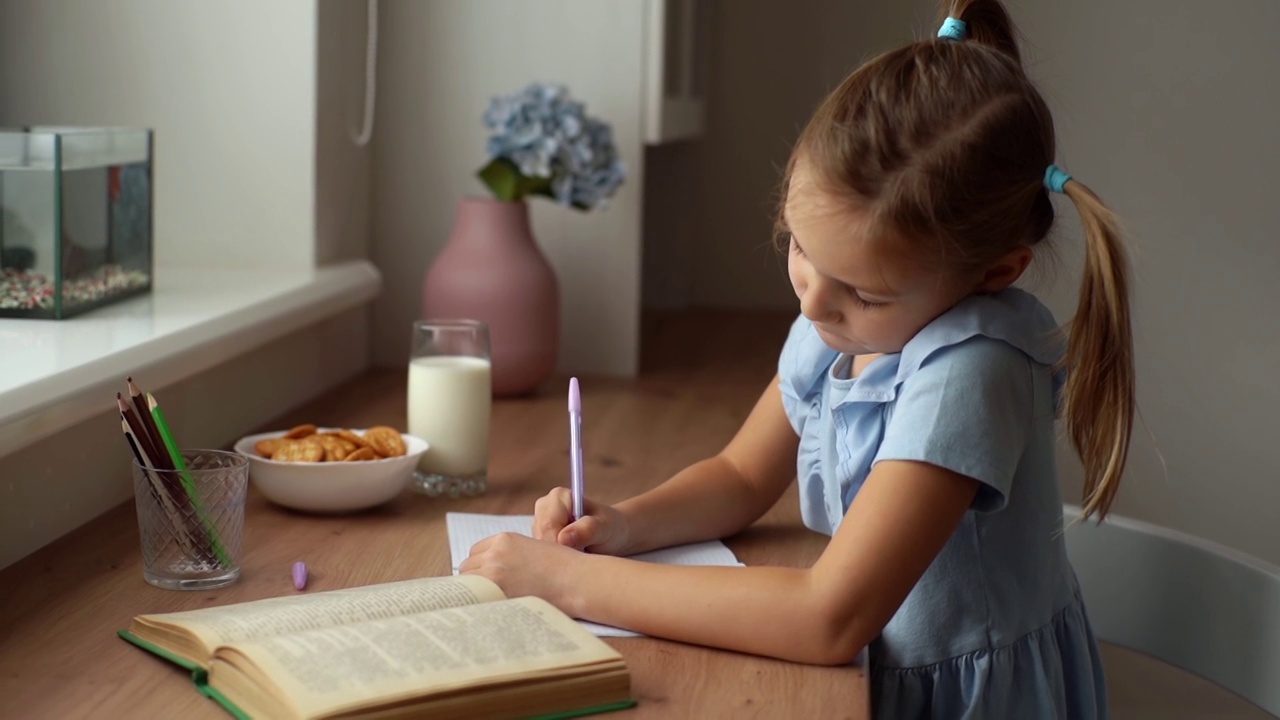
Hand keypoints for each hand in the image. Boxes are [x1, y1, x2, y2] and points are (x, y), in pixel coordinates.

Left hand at [459, 532, 582, 613]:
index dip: (482, 565)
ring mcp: (493, 573)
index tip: (489, 577)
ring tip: (492, 602)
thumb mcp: (532, 550)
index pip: (476, 553)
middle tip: (490, 592)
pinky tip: (492, 610)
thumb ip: (509, 556)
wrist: (576, 580)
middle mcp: (495, 554)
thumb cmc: (562, 569)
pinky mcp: (496, 593)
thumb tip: (488, 573)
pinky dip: (481, 604)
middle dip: (476, 579)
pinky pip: (476, 599)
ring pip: (468, 585)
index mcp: (504, 540)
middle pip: (467, 568)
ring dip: (477, 592)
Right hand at [532, 487, 631, 554]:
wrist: (614, 534)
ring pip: (538, 551)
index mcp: (558, 497)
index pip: (548, 526)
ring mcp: (539, 525)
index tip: (579, 553)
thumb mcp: (605, 528)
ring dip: (557, 560)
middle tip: (582, 555)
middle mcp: (544, 508)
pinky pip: (540, 558)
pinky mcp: (539, 541)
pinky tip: (570, 561)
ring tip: (580, 554)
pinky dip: (554, 564)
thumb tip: (563, 538)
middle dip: (558, 553)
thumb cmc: (611, 527)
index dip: (560, 545)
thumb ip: (587, 530)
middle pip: (539, 539)